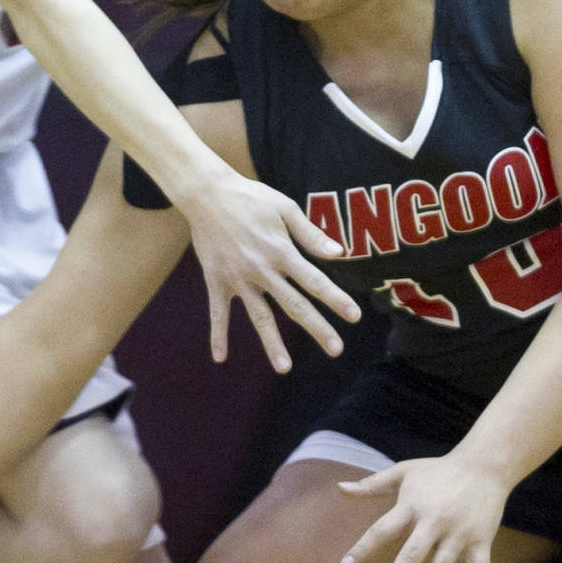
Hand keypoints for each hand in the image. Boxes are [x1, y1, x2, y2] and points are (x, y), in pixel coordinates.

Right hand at [177, 167, 360, 371]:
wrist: (206, 194)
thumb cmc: (251, 198)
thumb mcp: (285, 208)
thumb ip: (310, 234)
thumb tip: (339, 253)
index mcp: (282, 252)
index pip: (315, 281)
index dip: (336, 299)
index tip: (354, 317)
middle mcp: (262, 270)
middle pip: (294, 305)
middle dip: (317, 328)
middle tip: (336, 350)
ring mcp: (238, 279)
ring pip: (259, 317)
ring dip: (271, 343)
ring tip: (284, 368)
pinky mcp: (217, 281)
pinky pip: (218, 312)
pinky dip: (218, 335)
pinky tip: (220, 358)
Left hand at [336, 455, 513, 562]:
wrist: (484, 464)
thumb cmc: (437, 470)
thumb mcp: (403, 472)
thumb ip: (371, 484)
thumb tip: (339, 488)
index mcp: (411, 506)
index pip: (381, 530)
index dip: (361, 549)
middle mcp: (434, 520)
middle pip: (412, 553)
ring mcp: (459, 532)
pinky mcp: (481, 539)